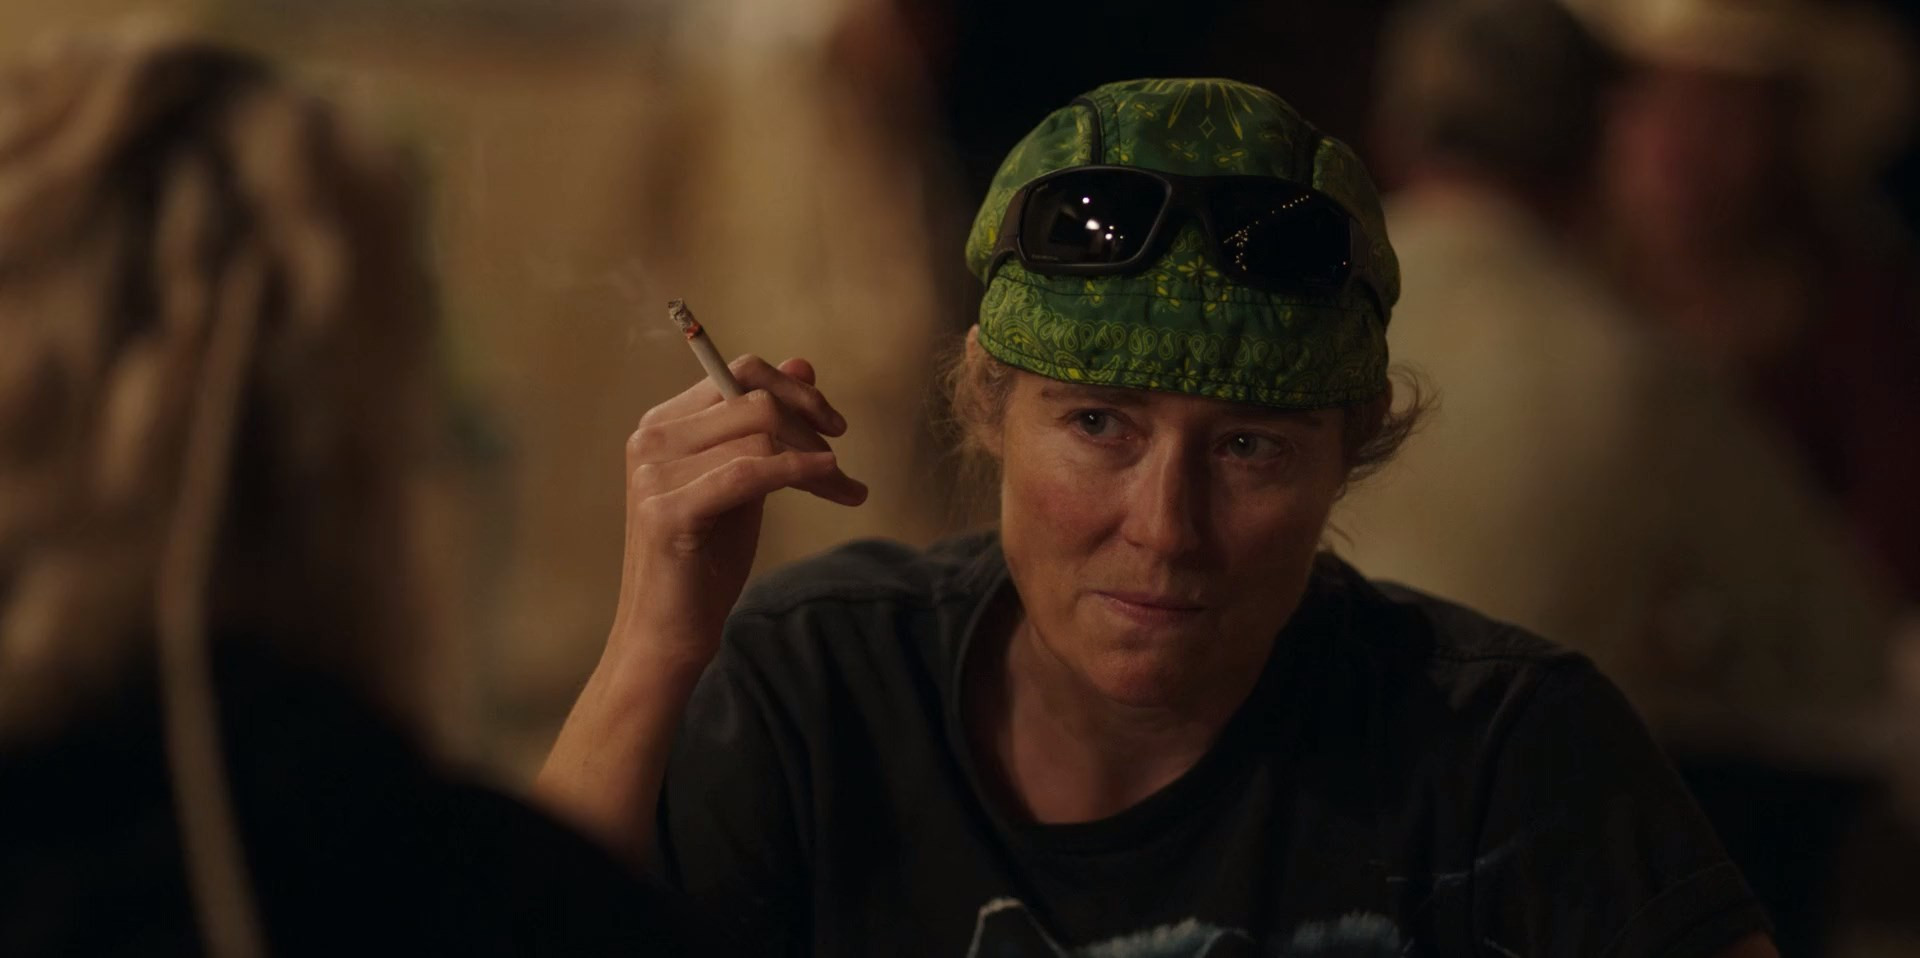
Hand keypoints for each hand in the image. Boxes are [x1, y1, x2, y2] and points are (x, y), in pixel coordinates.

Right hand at [608, 355, 865, 676]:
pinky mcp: (668, 510)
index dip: (795, 390)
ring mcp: (654, 473)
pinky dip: (797, 470)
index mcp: (663, 424)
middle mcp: (652, 438)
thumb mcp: (744, 480)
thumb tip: (803, 364)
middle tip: (842, 460)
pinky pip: (750, 471)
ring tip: (842, 488)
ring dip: (814, 459)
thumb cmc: (705, 560)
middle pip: (754, 398)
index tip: (834, 425)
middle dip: (810, 423)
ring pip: (759, 433)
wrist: (667, 632)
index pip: (737, 373)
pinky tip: (830, 479)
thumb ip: (766, 425)